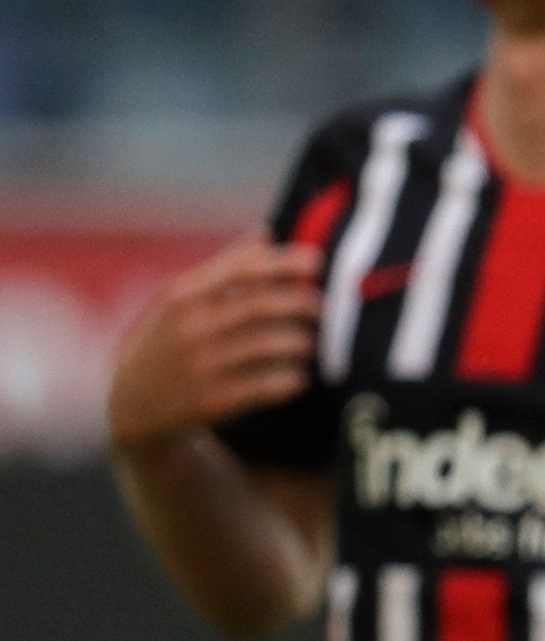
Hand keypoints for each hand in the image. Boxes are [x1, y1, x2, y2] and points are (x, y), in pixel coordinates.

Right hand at [107, 236, 324, 448]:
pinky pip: (267, 386)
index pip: (241, 269)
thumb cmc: (166, 342)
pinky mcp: (213, 401)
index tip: (317, 261)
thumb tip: (264, 235)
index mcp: (183, 296)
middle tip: (320, 306)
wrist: (129, 405)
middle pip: (260, 306)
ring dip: (300, 341)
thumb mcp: (180, 301)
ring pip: (269, 345)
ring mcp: (201, 365)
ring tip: (308, 342)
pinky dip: (291, 379)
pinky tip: (299, 377)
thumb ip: (224, 267)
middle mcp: (190, 327)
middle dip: (300, 302)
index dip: (284, 262)